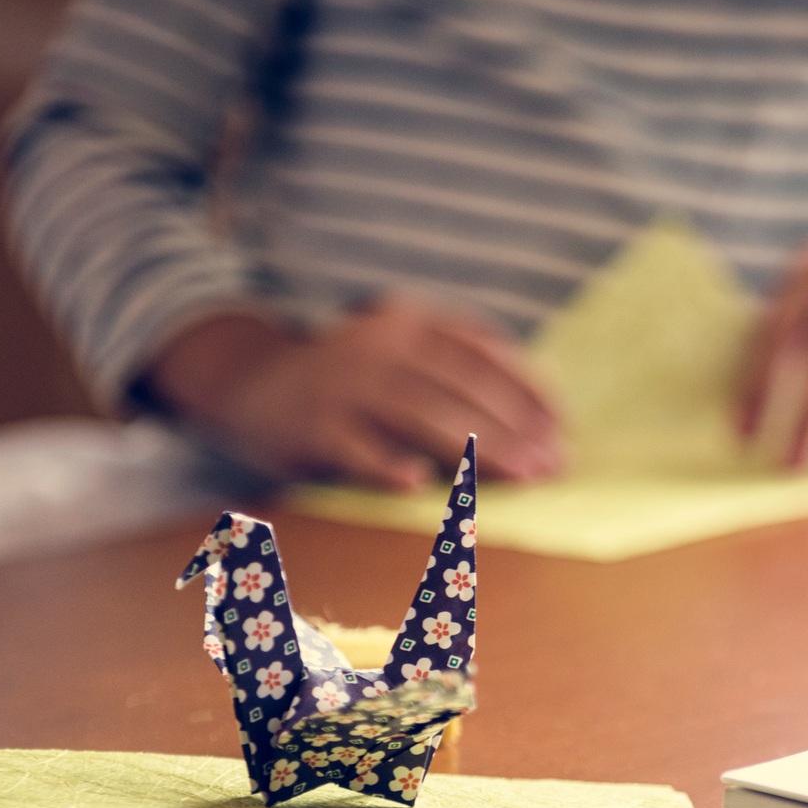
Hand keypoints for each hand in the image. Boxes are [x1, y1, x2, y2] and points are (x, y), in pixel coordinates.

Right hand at [142, 295, 562, 488]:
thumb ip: (456, 371)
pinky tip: (416, 484)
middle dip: (513, 425)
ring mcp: (342, 383)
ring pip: (418, 412)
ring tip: (520, 475)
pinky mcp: (309, 423)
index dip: (526, 386)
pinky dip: (383, 462)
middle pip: (458, 384)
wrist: (245, 382)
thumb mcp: (400, 358)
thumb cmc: (346, 382)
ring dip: (475, 447)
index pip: (480, 351)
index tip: (562, 424)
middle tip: (553, 463)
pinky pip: (351, 445)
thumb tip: (540, 414)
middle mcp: (378, 344)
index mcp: (409, 322)